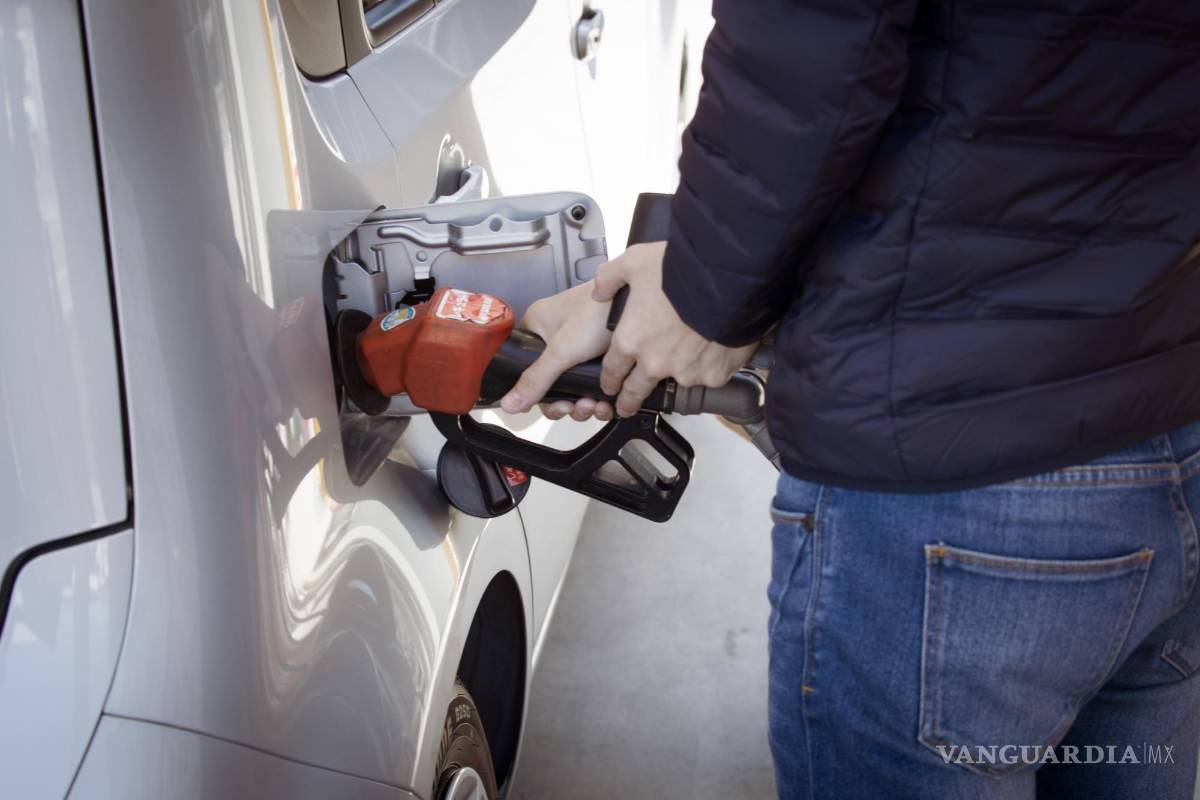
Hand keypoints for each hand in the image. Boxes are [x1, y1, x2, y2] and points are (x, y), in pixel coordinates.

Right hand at [499, 281, 615, 420]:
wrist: (641, 303)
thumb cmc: (600, 310)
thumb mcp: (562, 350)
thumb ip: (536, 379)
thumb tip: (510, 403)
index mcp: (537, 327)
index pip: (525, 369)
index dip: (539, 394)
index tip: (556, 405)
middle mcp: (556, 337)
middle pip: (552, 383)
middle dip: (566, 402)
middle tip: (578, 407)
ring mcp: (579, 346)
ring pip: (574, 386)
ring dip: (584, 403)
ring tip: (595, 404)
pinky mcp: (601, 353)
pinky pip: (593, 383)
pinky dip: (599, 397)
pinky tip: (607, 402)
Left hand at [592, 242, 756, 417]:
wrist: (727, 280)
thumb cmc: (682, 270)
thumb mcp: (634, 262)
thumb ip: (610, 278)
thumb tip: (599, 292)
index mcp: (631, 339)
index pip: (612, 370)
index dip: (609, 380)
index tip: (610, 385)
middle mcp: (654, 362)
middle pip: (635, 391)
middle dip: (628, 401)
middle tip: (628, 406)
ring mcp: (685, 372)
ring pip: (676, 381)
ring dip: (677, 373)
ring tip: (687, 357)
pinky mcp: (713, 375)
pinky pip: (709, 377)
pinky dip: (709, 366)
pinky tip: (713, 348)